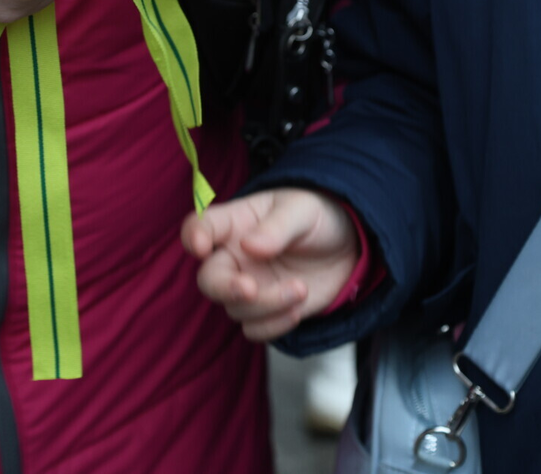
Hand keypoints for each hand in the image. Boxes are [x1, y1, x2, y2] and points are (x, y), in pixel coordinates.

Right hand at [181, 187, 358, 340]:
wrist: (347, 247)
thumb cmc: (317, 217)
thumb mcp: (302, 210)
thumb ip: (277, 227)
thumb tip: (250, 246)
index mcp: (235, 223)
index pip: (200, 226)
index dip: (193, 236)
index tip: (201, 247)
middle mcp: (234, 257)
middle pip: (208, 280)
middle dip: (225, 288)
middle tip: (250, 289)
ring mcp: (248, 286)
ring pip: (236, 309)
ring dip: (267, 305)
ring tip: (301, 289)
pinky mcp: (265, 312)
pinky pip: (254, 329)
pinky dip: (274, 325)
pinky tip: (297, 310)